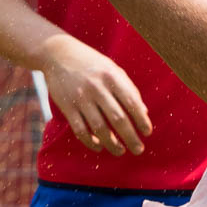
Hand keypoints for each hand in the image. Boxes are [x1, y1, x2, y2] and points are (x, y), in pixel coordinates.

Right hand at [37, 34, 152, 155]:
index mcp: (112, 77)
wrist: (58, 54)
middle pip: (117, 119)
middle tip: (139, 150)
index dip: (141, 120)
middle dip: (130, 137)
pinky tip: (99, 147)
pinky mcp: (67, 107)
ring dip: (111, 144)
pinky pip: (80, 130)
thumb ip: (129, 89)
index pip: (131, 102)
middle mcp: (98, 88)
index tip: (147, 132)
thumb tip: (143, 112)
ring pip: (99, 128)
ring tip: (120, 151)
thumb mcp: (113, 69)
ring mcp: (81, 98)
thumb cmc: (92, 63)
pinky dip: (90, 141)